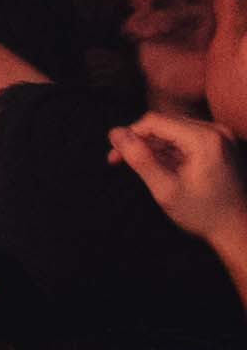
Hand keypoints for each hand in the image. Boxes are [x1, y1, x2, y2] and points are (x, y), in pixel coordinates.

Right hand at [107, 113, 246, 254]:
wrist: (238, 228)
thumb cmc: (203, 213)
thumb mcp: (165, 189)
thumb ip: (139, 159)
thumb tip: (114, 133)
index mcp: (205, 140)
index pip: (154, 121)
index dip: (130, 135)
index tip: (115, 157)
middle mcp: (216, 131)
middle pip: (164, 123)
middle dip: (141, 141)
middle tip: (121, 162)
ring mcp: (221, 136)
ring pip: (173, 129)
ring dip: (154, 146)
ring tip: (146, 170)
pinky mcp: (221, 142)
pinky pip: (186, 137)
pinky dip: (170, 150)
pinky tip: (164, 169)